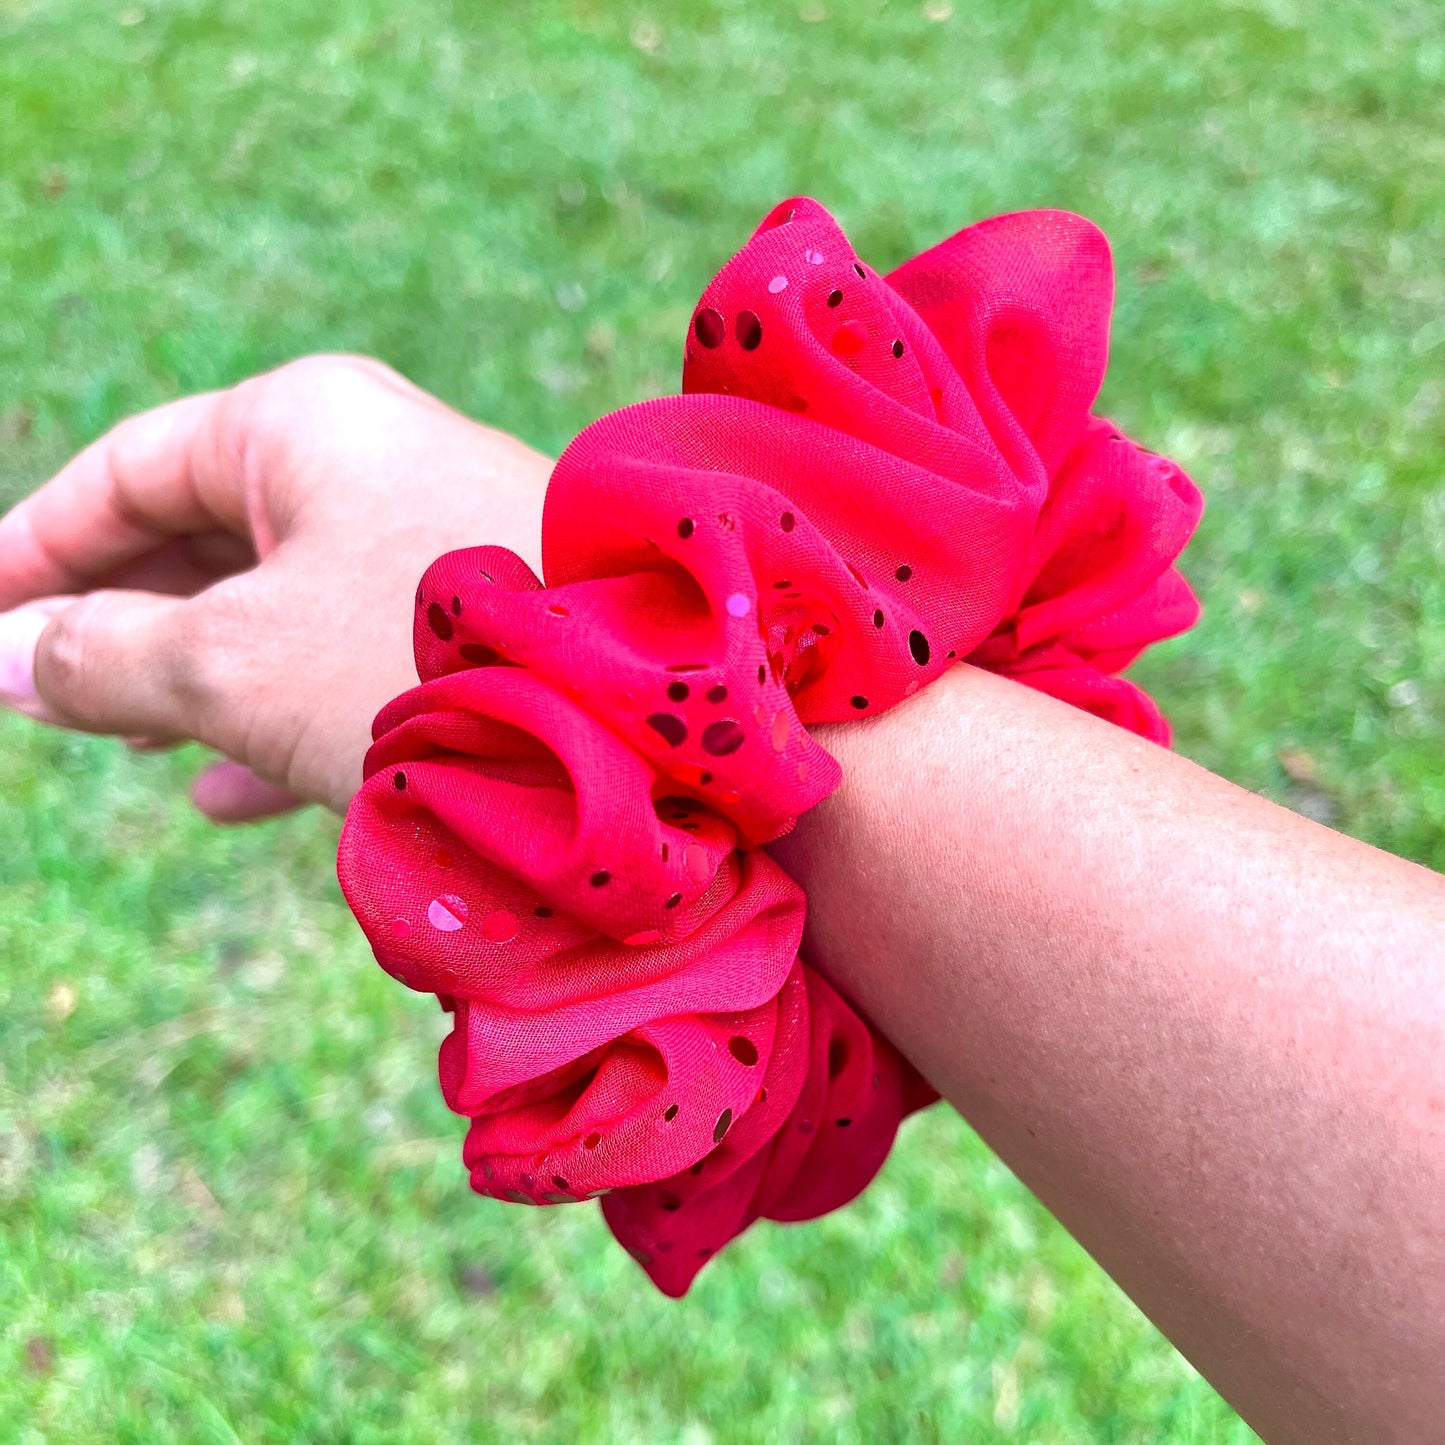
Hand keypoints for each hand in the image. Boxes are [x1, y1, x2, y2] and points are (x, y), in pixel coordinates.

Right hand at [0, 355, 550, 819]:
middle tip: (45, 690)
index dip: (37, 543)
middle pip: (206, 531)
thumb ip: (108, 655)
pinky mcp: (485, 623)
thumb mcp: (236, 664)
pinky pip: (350, 660)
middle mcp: (377, 464)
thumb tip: (7, 658)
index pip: (130, 468)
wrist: (650, 722)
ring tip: (127, 741)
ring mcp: (438, 543)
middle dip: (121, 614)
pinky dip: (284, 716)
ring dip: (199, 676)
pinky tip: (233, 793)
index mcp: (304, 424)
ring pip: (279, 606)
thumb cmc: (425, 661)